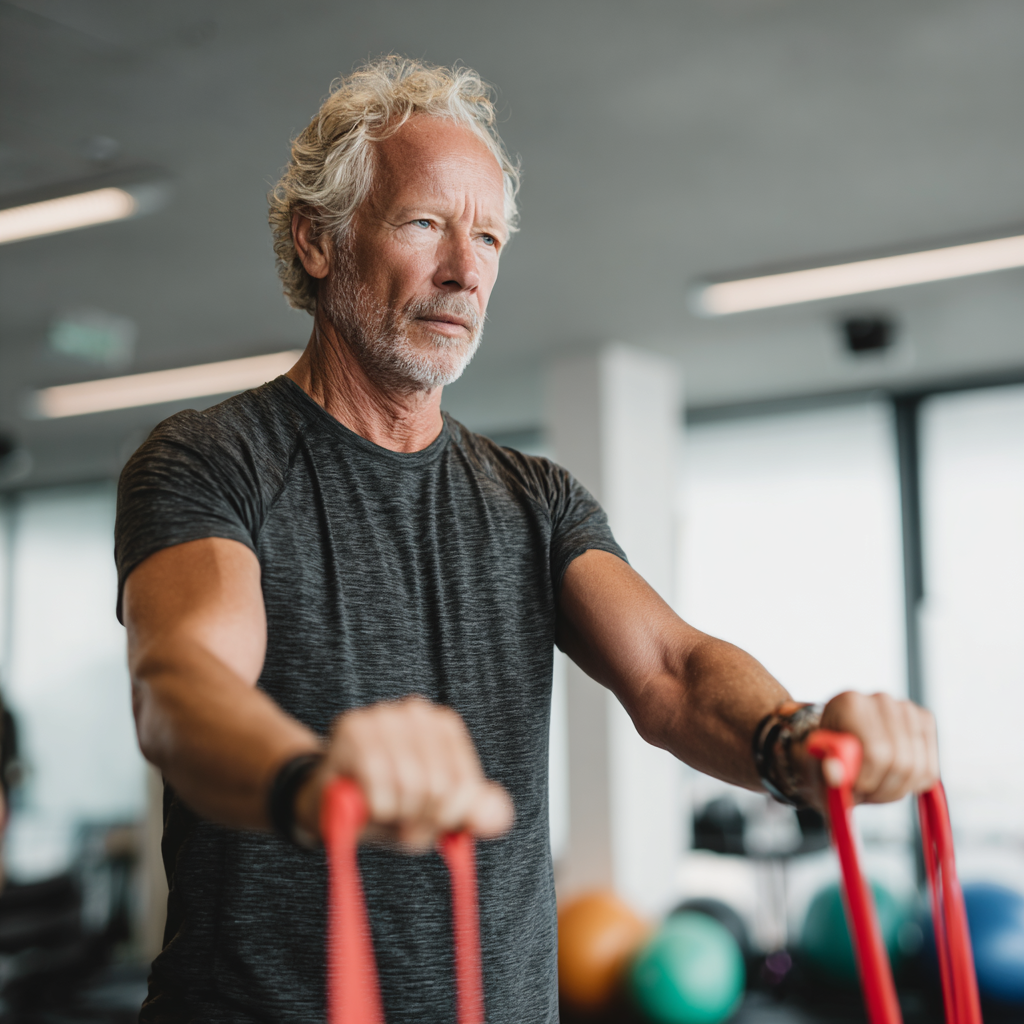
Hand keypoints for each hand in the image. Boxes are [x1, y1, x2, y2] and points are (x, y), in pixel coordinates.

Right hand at [294, 696, 513, 849]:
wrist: (326, 803)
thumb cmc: (389, 806)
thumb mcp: (436, 817)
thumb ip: (471, 814)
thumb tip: (497, 817)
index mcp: (444, 725)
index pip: (466, 786)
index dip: (448, 818)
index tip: (431, 820)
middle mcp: (417, 709)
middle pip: (439, 787)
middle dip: (419, 817)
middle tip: (400, 815)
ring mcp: (384, 715)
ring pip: (411, 787)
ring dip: (395, 813)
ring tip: (381, 804)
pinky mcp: (352, 728)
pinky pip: (380, 787)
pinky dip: (374, 807)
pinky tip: (362, 797)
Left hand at [797, 691, 939, 807]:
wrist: (840, 744)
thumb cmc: (825, 757)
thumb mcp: (814, 767)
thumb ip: (823, 771)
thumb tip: (835, 776)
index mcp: (848, 703)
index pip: (875, 753)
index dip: (866, 781)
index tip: (850, 788)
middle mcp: (880, 699)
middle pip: (900, 762)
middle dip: (881, 789)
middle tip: (863, 793)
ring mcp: (906, 708)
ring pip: (918, 769)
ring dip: (895, 790)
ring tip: (873, 786)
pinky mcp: (925, 721)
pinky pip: (929, 771)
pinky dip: (911, 785)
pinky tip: (889, 778)